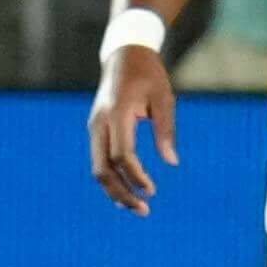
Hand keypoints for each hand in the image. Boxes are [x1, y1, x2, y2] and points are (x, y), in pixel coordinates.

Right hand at [88, 46, 178, 213]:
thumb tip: (171, 163)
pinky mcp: (97, 130)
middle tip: (144, 211)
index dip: (136, 175)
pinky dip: (112, 178)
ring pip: (98, 168)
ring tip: (137, 206)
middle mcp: (100, 122)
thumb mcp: (164, 99)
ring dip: (115, 190)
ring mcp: (95, 127)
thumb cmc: (149, 75)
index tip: (153, 190)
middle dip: (121, 193)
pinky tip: (127, 191)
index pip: (121, 154)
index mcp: (117, 113)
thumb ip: (166, 131)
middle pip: (102, 169)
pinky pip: (100, 160)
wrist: (124, 55)